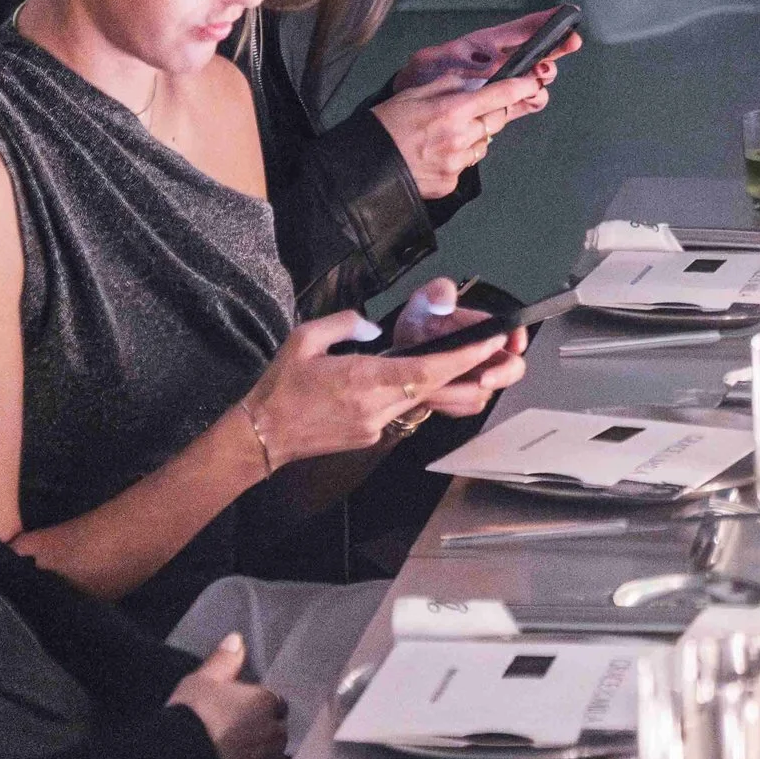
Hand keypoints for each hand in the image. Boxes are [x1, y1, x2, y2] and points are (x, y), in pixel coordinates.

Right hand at [168, 630, 288, 758]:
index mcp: (266, 702)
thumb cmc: (191, 716)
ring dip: (261, 754)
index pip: (273, 702)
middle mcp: (275, 732)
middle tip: (236, 735)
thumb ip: (224, 660)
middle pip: (276, 729)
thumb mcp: (203, 681)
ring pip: (273, 755)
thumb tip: (237, 639)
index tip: (239, 712)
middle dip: (263, 730)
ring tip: (236, 757)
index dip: (257, 706)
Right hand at [241, 311, 524, 469]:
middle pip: (438, 388)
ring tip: (470, 361)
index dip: (465, 358)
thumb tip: (374, 326)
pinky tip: (422, 378)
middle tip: (497, 350)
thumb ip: (346, 323)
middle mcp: (378, 407)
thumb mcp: (305, 338)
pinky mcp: (372, 435)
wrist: (262, 434)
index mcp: (364, 380)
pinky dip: (420, 393)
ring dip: (449, 383)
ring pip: (426, 402)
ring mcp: (377, 426)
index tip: (491, 343)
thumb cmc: (281, 385)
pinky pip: (406, 410)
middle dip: (471, 370)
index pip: (427, 370)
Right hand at [372, 65, 554, 202]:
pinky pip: (466, 165)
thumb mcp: (413, 94)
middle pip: (497, 121)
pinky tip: (435, 155)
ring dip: (473, 137)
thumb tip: (472, 83)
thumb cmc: (384, 127)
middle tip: (467, 112)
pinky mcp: (451, 182)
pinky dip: (457, 158)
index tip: (532, 83)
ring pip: (483, 144)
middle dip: (490, 113)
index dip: (520, 87)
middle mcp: (460, 137)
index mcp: (452, 110)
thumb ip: (448, 85)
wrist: (364, 167)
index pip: (498, 95)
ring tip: (442, 136)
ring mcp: (457, 162)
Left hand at [395, 16, 577, 91]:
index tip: (567, 13)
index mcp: (485, 44)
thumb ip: (468, 62)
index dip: (545, 20)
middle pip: (538, 51)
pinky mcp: (502, 104)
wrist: (412, 107)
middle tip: (565, 47)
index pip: (521, 29)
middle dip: (555, 48)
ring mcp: (503, 83)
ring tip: (538, 78)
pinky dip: (534, 99)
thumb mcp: (438, 62)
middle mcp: (500, 61)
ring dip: (543, 77)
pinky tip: (533, 97)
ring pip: (536, 77)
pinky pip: (526, 101)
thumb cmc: (420, 77)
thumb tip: (497, 65)